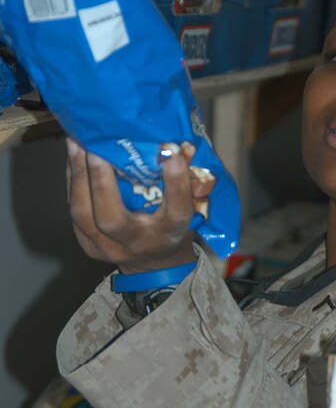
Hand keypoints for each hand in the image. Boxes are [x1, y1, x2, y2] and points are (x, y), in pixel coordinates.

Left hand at [66, 138, 198, 272]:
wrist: (154, 264)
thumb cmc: (171, 227)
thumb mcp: (188, 208)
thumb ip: (184, 181)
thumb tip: (176, 145)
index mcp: (169, 235)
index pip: (176, 214)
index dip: (176, 185)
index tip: (172, 154)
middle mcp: (138, 245)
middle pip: (113, 220)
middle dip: (101, 181)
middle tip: (96, 148)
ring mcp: (108, 248)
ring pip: (83, 214)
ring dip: (78, 176)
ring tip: (76, 143)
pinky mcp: (88, 244)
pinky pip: (76, 209)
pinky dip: (74, 181)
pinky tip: (74, 157)